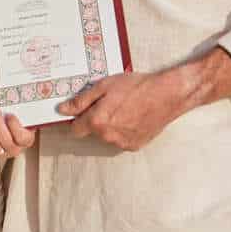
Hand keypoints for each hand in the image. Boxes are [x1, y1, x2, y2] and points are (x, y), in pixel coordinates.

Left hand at [0, 106, 35, 160]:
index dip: (14, 126)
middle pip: (5, 141)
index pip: (21, 137)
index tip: (10, 114)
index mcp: (26, 140)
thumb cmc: (17, 120)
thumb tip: (26, 94)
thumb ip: (23, 109)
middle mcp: (15, 150)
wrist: (9, 130)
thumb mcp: (24, 115)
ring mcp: (1, 154)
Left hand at [59, 71, 182, 152]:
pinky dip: (125, 130)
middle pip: (92, 132)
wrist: (167, 95)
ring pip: (108, 136)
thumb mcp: (104, 86)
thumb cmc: (137, 87)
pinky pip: (122, 139)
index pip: (75, 129)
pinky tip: (134, 117)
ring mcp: (122, 143)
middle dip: (97, 120)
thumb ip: (81, 101)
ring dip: (111, 126)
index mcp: (96, 121)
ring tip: (125, 108)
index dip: (78, 118)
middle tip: (110, 103)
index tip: (83, 111)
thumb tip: (63, 110)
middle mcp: (107, 136)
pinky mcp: (134, 145)